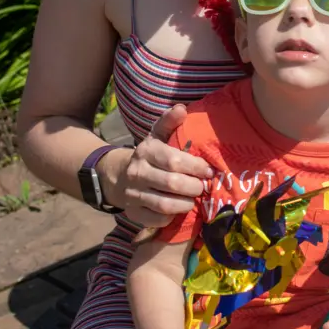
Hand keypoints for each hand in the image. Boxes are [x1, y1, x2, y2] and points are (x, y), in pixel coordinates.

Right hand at [100, 104, 213, 227]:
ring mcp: (133, 194)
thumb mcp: (157, 136)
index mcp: (146, 151)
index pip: (173, 161)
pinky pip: (156, 220)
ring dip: (185, 204)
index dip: (195, 167)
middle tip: (204, 187)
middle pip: (172, 184)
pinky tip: (179, 210)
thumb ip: (169, 122)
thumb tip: (182, 109)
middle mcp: (137, 172)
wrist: (119, 176)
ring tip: (194, 200)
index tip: (209, 171)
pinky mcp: (133, 213)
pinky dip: (171, 218)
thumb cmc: (149, 155)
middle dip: (193, 187)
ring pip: (164, 205)